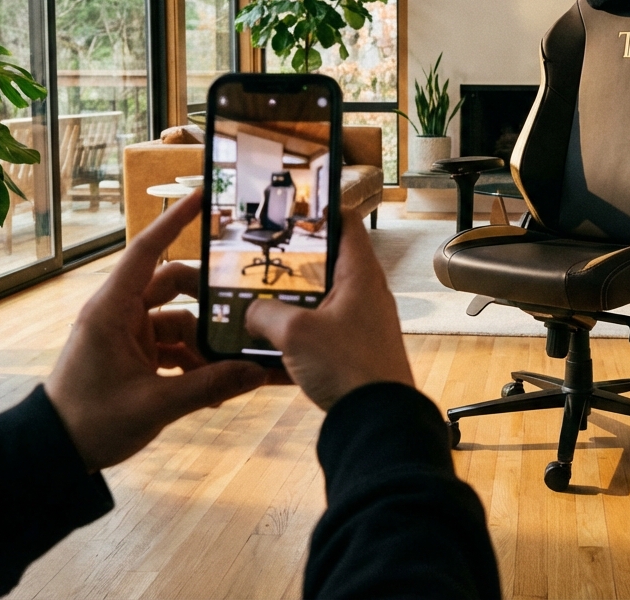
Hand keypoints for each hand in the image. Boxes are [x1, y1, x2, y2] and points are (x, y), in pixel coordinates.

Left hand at [45, 189, 269, 471]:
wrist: (55, 454)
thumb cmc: (90, 422)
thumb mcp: (155, 405)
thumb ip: (210, 386)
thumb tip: (258, 372)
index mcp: (112, 310)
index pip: (148, 251)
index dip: (175, 222)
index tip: (202, 198)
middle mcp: (119, 314)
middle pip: (173, 286)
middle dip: (208, 301)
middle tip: (244, 313)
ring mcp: (126, 335)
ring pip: (179, 321)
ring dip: (204, 343)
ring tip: (230, 369)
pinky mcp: (132, 356)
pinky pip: (172, 347)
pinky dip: (193, 362)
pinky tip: (215, 388)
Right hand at [246, 210, 413, 410]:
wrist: (378, 421)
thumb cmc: (350, 368)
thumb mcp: (294, 333)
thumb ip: (265, 314)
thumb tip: (251, 312)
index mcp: (360, 274)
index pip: (346, 223)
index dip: (322, 210)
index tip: (295, 209)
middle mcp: (366, 294)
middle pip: (329, 264)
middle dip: (296, 264)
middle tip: (265, 261)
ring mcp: (363, 324)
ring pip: (322, 302)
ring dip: (293, 304)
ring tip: (259, 305)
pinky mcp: (356, 353)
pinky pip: (322, 336)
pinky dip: (299, 338)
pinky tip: (270, 351)